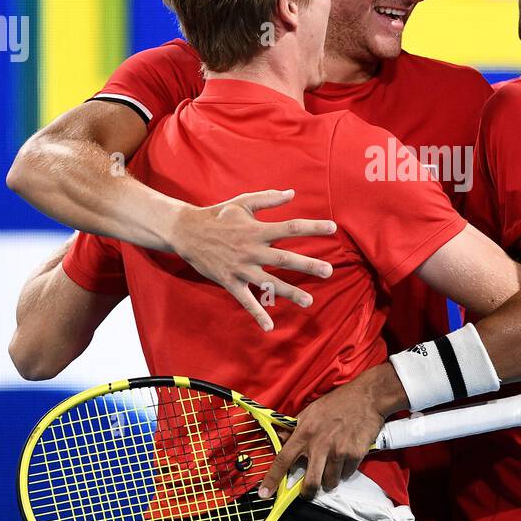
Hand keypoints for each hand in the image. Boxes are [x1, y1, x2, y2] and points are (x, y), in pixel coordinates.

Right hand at [167, 189, 335, 331]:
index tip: (333, 228)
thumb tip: (293, 193)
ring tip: (309, 301)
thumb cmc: (218, 215)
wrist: (186, 232)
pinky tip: (269, 327)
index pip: (290, 227)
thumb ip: (268, 198)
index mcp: (257, 229)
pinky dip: (257, 314)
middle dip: (307, 265)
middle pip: (284, 258)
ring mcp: (241, 268)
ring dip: (289, 292)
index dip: (312, 227)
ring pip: (268, 283)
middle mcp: (251, 250)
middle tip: (329, 271)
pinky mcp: (230, 281)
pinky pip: (245, 301)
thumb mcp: (243, 203)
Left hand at [259, 369, 400, 499]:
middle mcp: (320, 445)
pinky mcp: (355, 454)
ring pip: (330, 482)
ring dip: (330, 479)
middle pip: (310, 482)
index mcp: (304, 433)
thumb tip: (281, 440)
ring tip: (333, 466)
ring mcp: (338, 451)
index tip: (264, 494)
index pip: (283, 460)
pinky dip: (345, 470)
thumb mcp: (311, 411)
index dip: (272, 479)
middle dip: (308, 492)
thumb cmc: (337, 402)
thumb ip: (295, 428)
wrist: (367, 397)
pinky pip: (346, 474)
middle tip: (309, 491)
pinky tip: (346, 456)